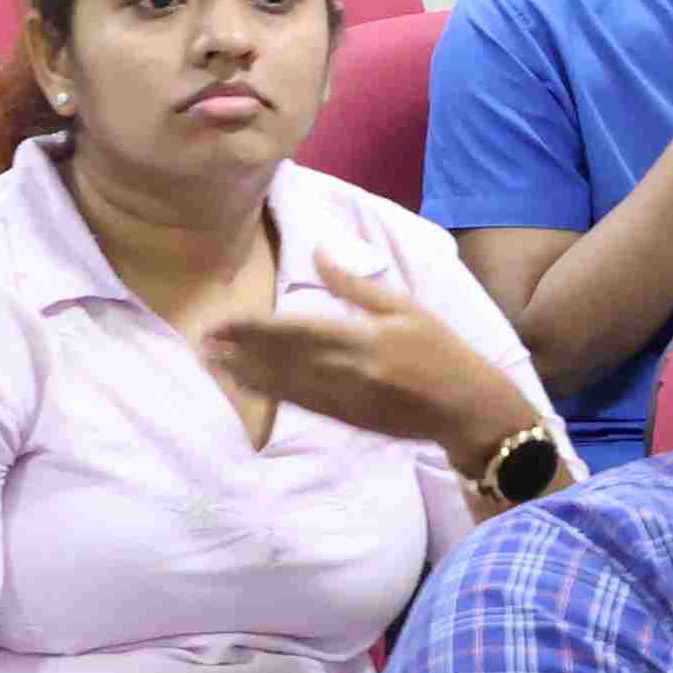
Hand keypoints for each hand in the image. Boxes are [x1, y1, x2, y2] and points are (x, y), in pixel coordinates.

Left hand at [208, 262, 541, 464]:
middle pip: (279, 358)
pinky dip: (270, 394)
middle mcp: (344, 370)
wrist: (470, 410)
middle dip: (239, 349)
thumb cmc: (444, 351)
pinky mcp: (346, 419)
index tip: (221, 320)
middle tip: (202, 339)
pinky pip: (300, 405)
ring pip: (283, 384)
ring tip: (213, 361)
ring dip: (245, 373)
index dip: (252, 327)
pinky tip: (248, 386)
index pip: (293, 330)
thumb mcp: (406, 308)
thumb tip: (319, 252)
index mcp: (360, 338)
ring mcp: (343, 399)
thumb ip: (356, 285)